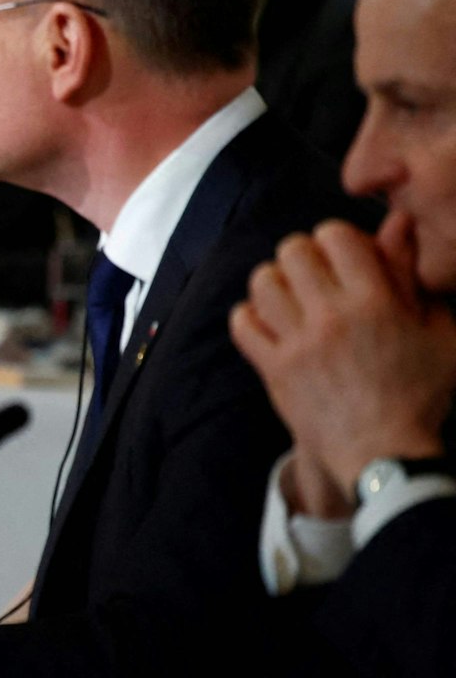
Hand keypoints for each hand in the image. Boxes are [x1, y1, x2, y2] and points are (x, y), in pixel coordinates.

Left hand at [231, 215, 455, 505]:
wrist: (384, 454)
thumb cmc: (420, 392)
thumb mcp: (437, 332)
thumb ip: (412, 275)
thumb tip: (397, 223)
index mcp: (376, 303)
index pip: (336, 235)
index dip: (339, 238)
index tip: (347, 257)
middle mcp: (332, 317)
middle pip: (293, 251)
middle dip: (305, 255)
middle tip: (317, 276)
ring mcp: (298, 343)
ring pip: (262, 282)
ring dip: (276, 282)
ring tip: (292, 297)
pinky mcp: (273, 368)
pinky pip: (242, 323)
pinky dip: (250, 317)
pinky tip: (270, 323)